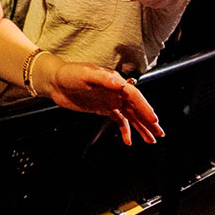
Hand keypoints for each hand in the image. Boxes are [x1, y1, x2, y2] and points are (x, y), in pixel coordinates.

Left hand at [45, 61, 164, 145]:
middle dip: (149, 120)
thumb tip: (119, 83)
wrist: (54, 81)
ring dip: (141, 127)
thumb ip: (103, 78)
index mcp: (114, 81)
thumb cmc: (69, 73)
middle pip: (136, 107)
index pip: (134, 95)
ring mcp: (111, 100)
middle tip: (159, 133)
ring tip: (151, 139)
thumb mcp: (86, 74)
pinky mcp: (104, 108)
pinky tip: (128, 140)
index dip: (144, 107)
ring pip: (131, 115)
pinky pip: (119, 120)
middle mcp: (116, 91)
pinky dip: (125, 130)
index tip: (152, 119)